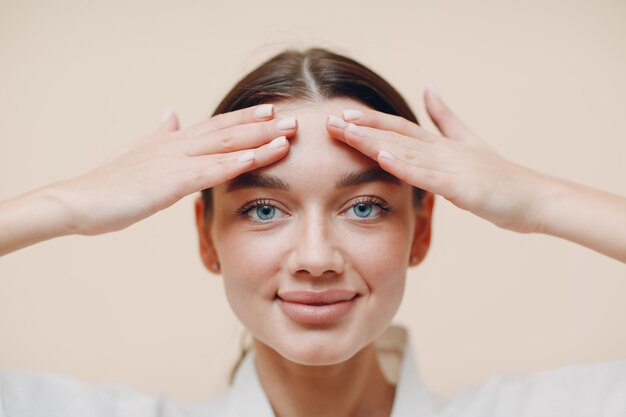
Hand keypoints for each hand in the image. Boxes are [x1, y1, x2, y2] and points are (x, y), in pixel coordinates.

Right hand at [55, 104, 294, 234]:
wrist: (78, 201)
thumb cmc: (109, 185)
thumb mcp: (139, 154)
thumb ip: (160, 134)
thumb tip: (171, 113)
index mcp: (172, 141)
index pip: (216, 126)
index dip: (245, 118)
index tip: (271, 111)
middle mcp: (176, 145)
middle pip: (227, 131)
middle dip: (262, 125)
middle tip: (293, 119)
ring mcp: (172, 161)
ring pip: (223, 147)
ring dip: (258, 141)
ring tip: (287, 134)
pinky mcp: (167, 182)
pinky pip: (207, 171)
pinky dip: (233, 164)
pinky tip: (255, 158)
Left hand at [326, 87, 547, 233]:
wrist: (535, 199)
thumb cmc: (502, 178)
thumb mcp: (470, 143)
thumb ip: (446, 118)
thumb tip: (430, 88)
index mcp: (441, 145)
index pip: (399, 129)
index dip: (370, 122)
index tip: (343, 116)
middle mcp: (443, 150)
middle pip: (396, 136)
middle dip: (361, 129)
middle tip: (329, 122)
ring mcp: (452, 167)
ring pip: (406, 151)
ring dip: (374, 141)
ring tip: (347, 132)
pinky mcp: (462, 187)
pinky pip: (428, 176)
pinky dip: (405, 166)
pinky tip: (383, 157)